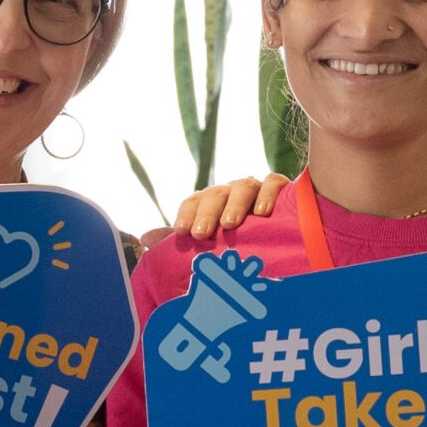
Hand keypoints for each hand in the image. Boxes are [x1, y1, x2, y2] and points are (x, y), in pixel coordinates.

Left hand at [173, 173, 290, 238]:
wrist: (280, 238)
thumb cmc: (238, 243)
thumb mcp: (210, 243)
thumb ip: (178, 240)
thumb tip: (144, 238)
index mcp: (211, 204)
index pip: (194, 202)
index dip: (187, 214)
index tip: (181, 232)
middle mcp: (230, 193)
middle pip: (215, 194)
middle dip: (207, 213)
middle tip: (202, 234)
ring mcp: (256, 189)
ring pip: (242, 187)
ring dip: (235, 205)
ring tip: (230, 224)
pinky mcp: (282, 188)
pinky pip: (273, 183)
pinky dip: (267, 195)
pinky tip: (263, 213)